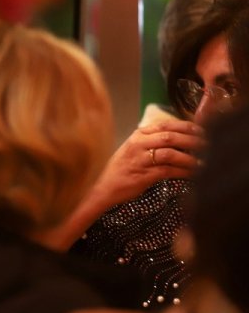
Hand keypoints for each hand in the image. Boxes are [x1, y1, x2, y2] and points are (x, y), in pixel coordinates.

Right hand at [87, 120, 202, 211]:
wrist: (104, 187)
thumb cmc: (122, 169)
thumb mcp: (134, 149)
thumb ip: (152, 141)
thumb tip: (181, 138)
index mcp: (137, 135)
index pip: (166, 125)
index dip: (186, 126)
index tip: (202, 130)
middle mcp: (138, 144)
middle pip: (170, 137)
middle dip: (192, 140)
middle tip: (208, 144)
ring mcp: (139, 160)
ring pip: (170, 154)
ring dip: (190, 158)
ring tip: (204, 161)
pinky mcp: (143, 176)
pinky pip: (168, 171)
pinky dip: (183, 172)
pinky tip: (193, 173)